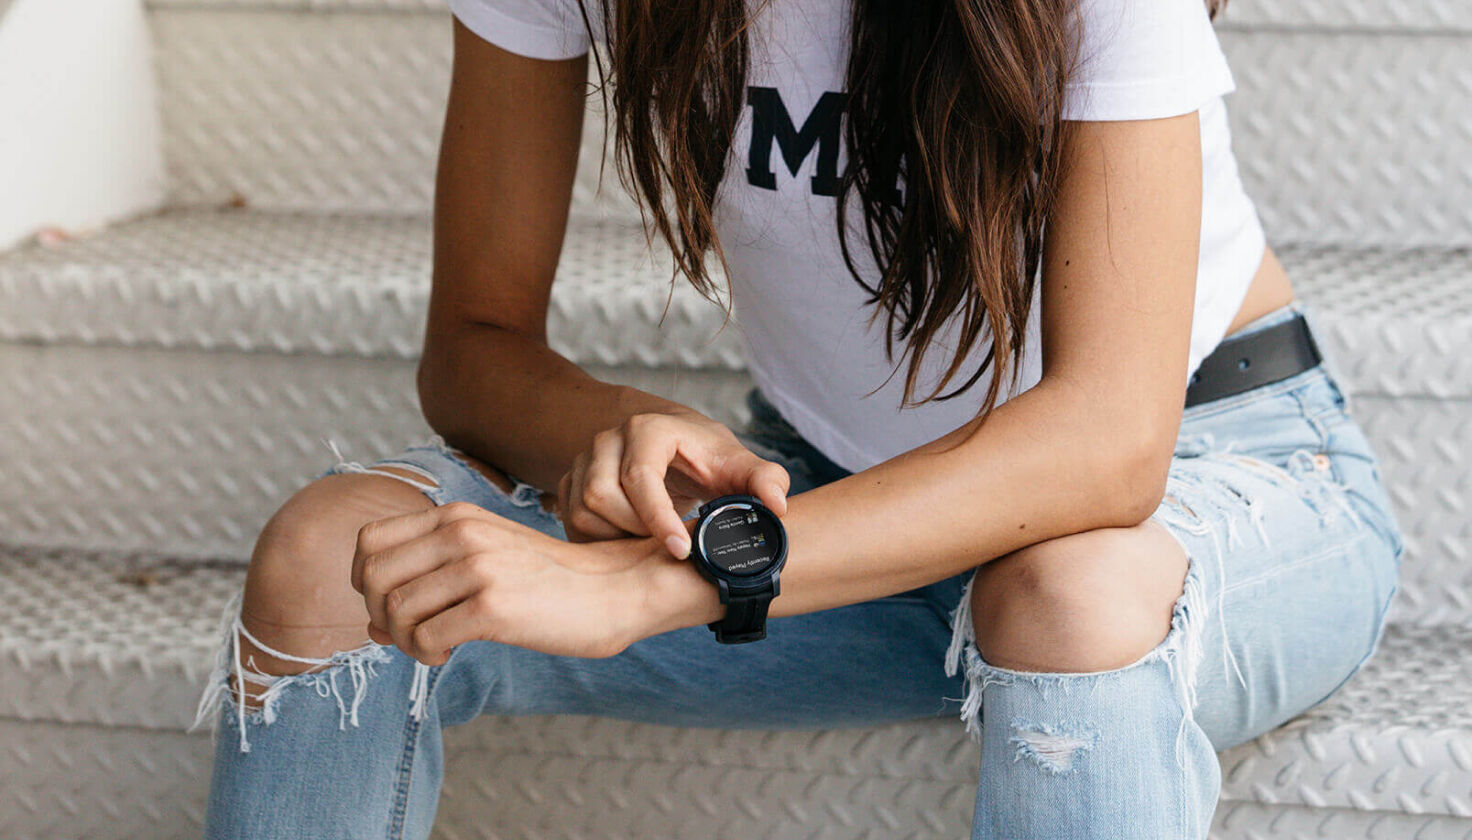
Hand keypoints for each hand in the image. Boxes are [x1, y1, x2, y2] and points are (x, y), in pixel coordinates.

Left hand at [351, 501, 668, 664]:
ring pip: (395, 611)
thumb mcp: (485, 557)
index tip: (393, 605)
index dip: (365, 581)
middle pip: (373, 578)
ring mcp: (478, 567)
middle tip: (412, 632)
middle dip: (380, 616)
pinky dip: (426, 655)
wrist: (613, 590)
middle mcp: (462, 533)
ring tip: (434, 646)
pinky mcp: (492, 607)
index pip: (368, 542)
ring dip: (405, 642)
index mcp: (456, 515)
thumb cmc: (546, 582)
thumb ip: (429, 577)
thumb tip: (370, 626)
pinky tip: (450, 652)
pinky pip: (425, 638)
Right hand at [556, 409, 789, 557]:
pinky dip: (599, 542)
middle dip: (636, 531)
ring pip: (582, 510)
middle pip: (601, 496)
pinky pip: (572, 521)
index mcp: (648, 428)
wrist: (677, 448)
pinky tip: (630, 544)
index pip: (639, 476)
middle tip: (670, 546)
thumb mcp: (739, 466)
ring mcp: (584, 460)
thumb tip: (777, 506)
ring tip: (650, 543)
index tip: (682, 550)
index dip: (657, 518)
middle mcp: (608, 440)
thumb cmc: (708, 457)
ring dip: (615, 538)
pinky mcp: (572, 483)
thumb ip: (765, 480)